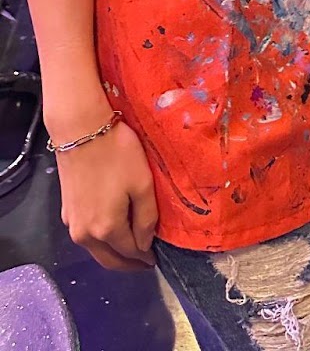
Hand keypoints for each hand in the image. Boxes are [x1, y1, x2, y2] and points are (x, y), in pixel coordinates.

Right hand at [55, 121, 157, 270]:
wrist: (81, 131)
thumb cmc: (117, 154)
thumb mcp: (142, 184)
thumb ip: (146, 218)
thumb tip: (145, 244)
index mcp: (107, 229)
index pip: (130, 253)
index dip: (145, 258)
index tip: (156, 258)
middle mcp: (85, 235)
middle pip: (109, 260)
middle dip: (128, 264)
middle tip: (145, 262)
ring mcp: (72, 224)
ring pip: (96, 250)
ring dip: (114, 253)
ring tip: (133, 246)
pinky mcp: (66, 212)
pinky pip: (87, 237)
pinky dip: (102, 241)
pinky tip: (114, 231)